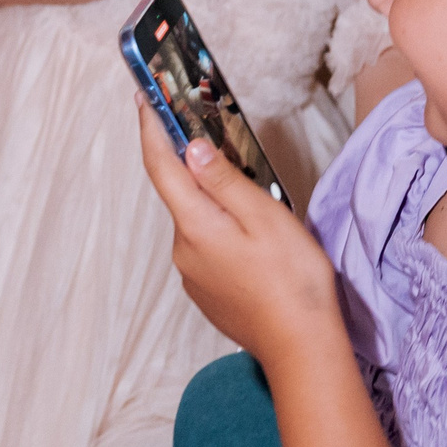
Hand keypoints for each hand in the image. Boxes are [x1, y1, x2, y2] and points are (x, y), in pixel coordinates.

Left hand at [139, 106, 335, 360]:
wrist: (301, 349)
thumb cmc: (292, 280)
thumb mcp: (265, 218)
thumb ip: (225, 181)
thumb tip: (191, 147)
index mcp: (195, 225)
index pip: (161, 166)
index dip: (150, 128)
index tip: (144, 97)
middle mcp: (183, 249)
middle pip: (180, 193)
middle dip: (192, 164)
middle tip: (217, 136)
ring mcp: (192, 274)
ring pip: (196, 220)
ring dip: (213, 201)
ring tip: (251, 196)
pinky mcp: (206, 291)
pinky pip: (206, 246)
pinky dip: (220, 229)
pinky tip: (252, 237)